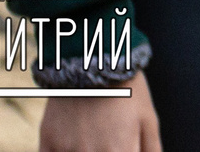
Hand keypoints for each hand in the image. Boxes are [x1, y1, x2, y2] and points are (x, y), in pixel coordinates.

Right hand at [40, 69, 158, 151]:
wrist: (94, 57)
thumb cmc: (128, 89)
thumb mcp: (148, 118)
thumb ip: (151, 150)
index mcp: (121, 151)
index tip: (122, 150)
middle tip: (105, 144)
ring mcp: (68, 150)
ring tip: (90, 140)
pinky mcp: (48, 142)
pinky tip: (72, 145)